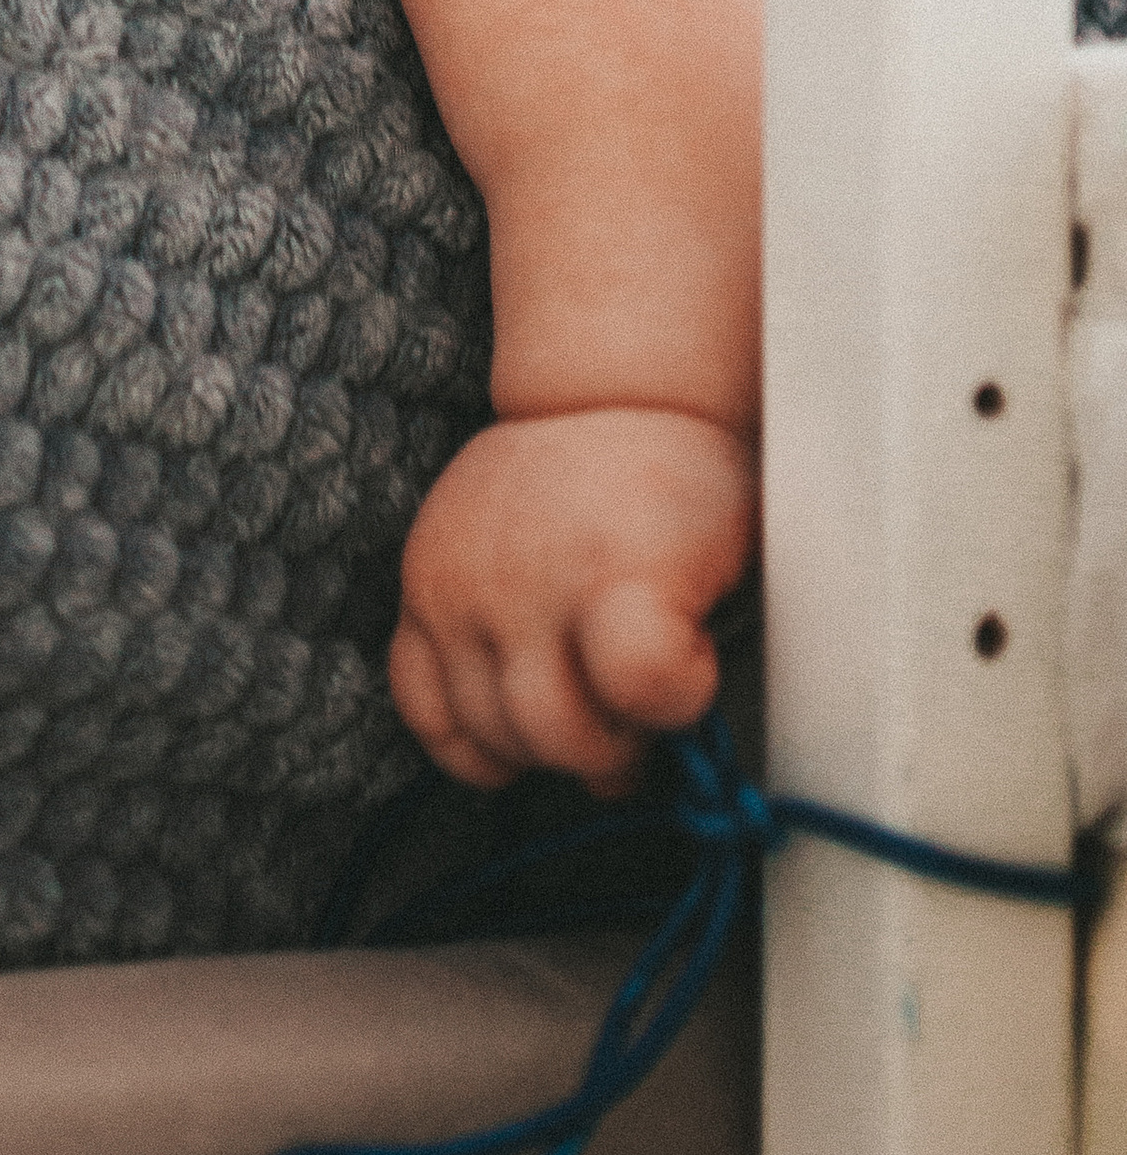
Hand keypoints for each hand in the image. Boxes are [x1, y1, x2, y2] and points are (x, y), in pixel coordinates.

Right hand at [389, 405, 755, 791]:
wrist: (600, 403)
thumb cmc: (680, 493)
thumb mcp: (735, 551)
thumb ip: (717, 646)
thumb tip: (695, 751)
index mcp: (620, 561)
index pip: (643, 680)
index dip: (679, 699)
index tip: (694, 669)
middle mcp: (527, 576)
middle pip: (561, 737)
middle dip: (612, 749)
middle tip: (635, 713)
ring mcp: (459, 584)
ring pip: (489, 736)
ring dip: (545, 746)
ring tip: (580, 701)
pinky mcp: (418, 589)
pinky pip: (420, 706)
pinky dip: (468, 735)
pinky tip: (514, 713)